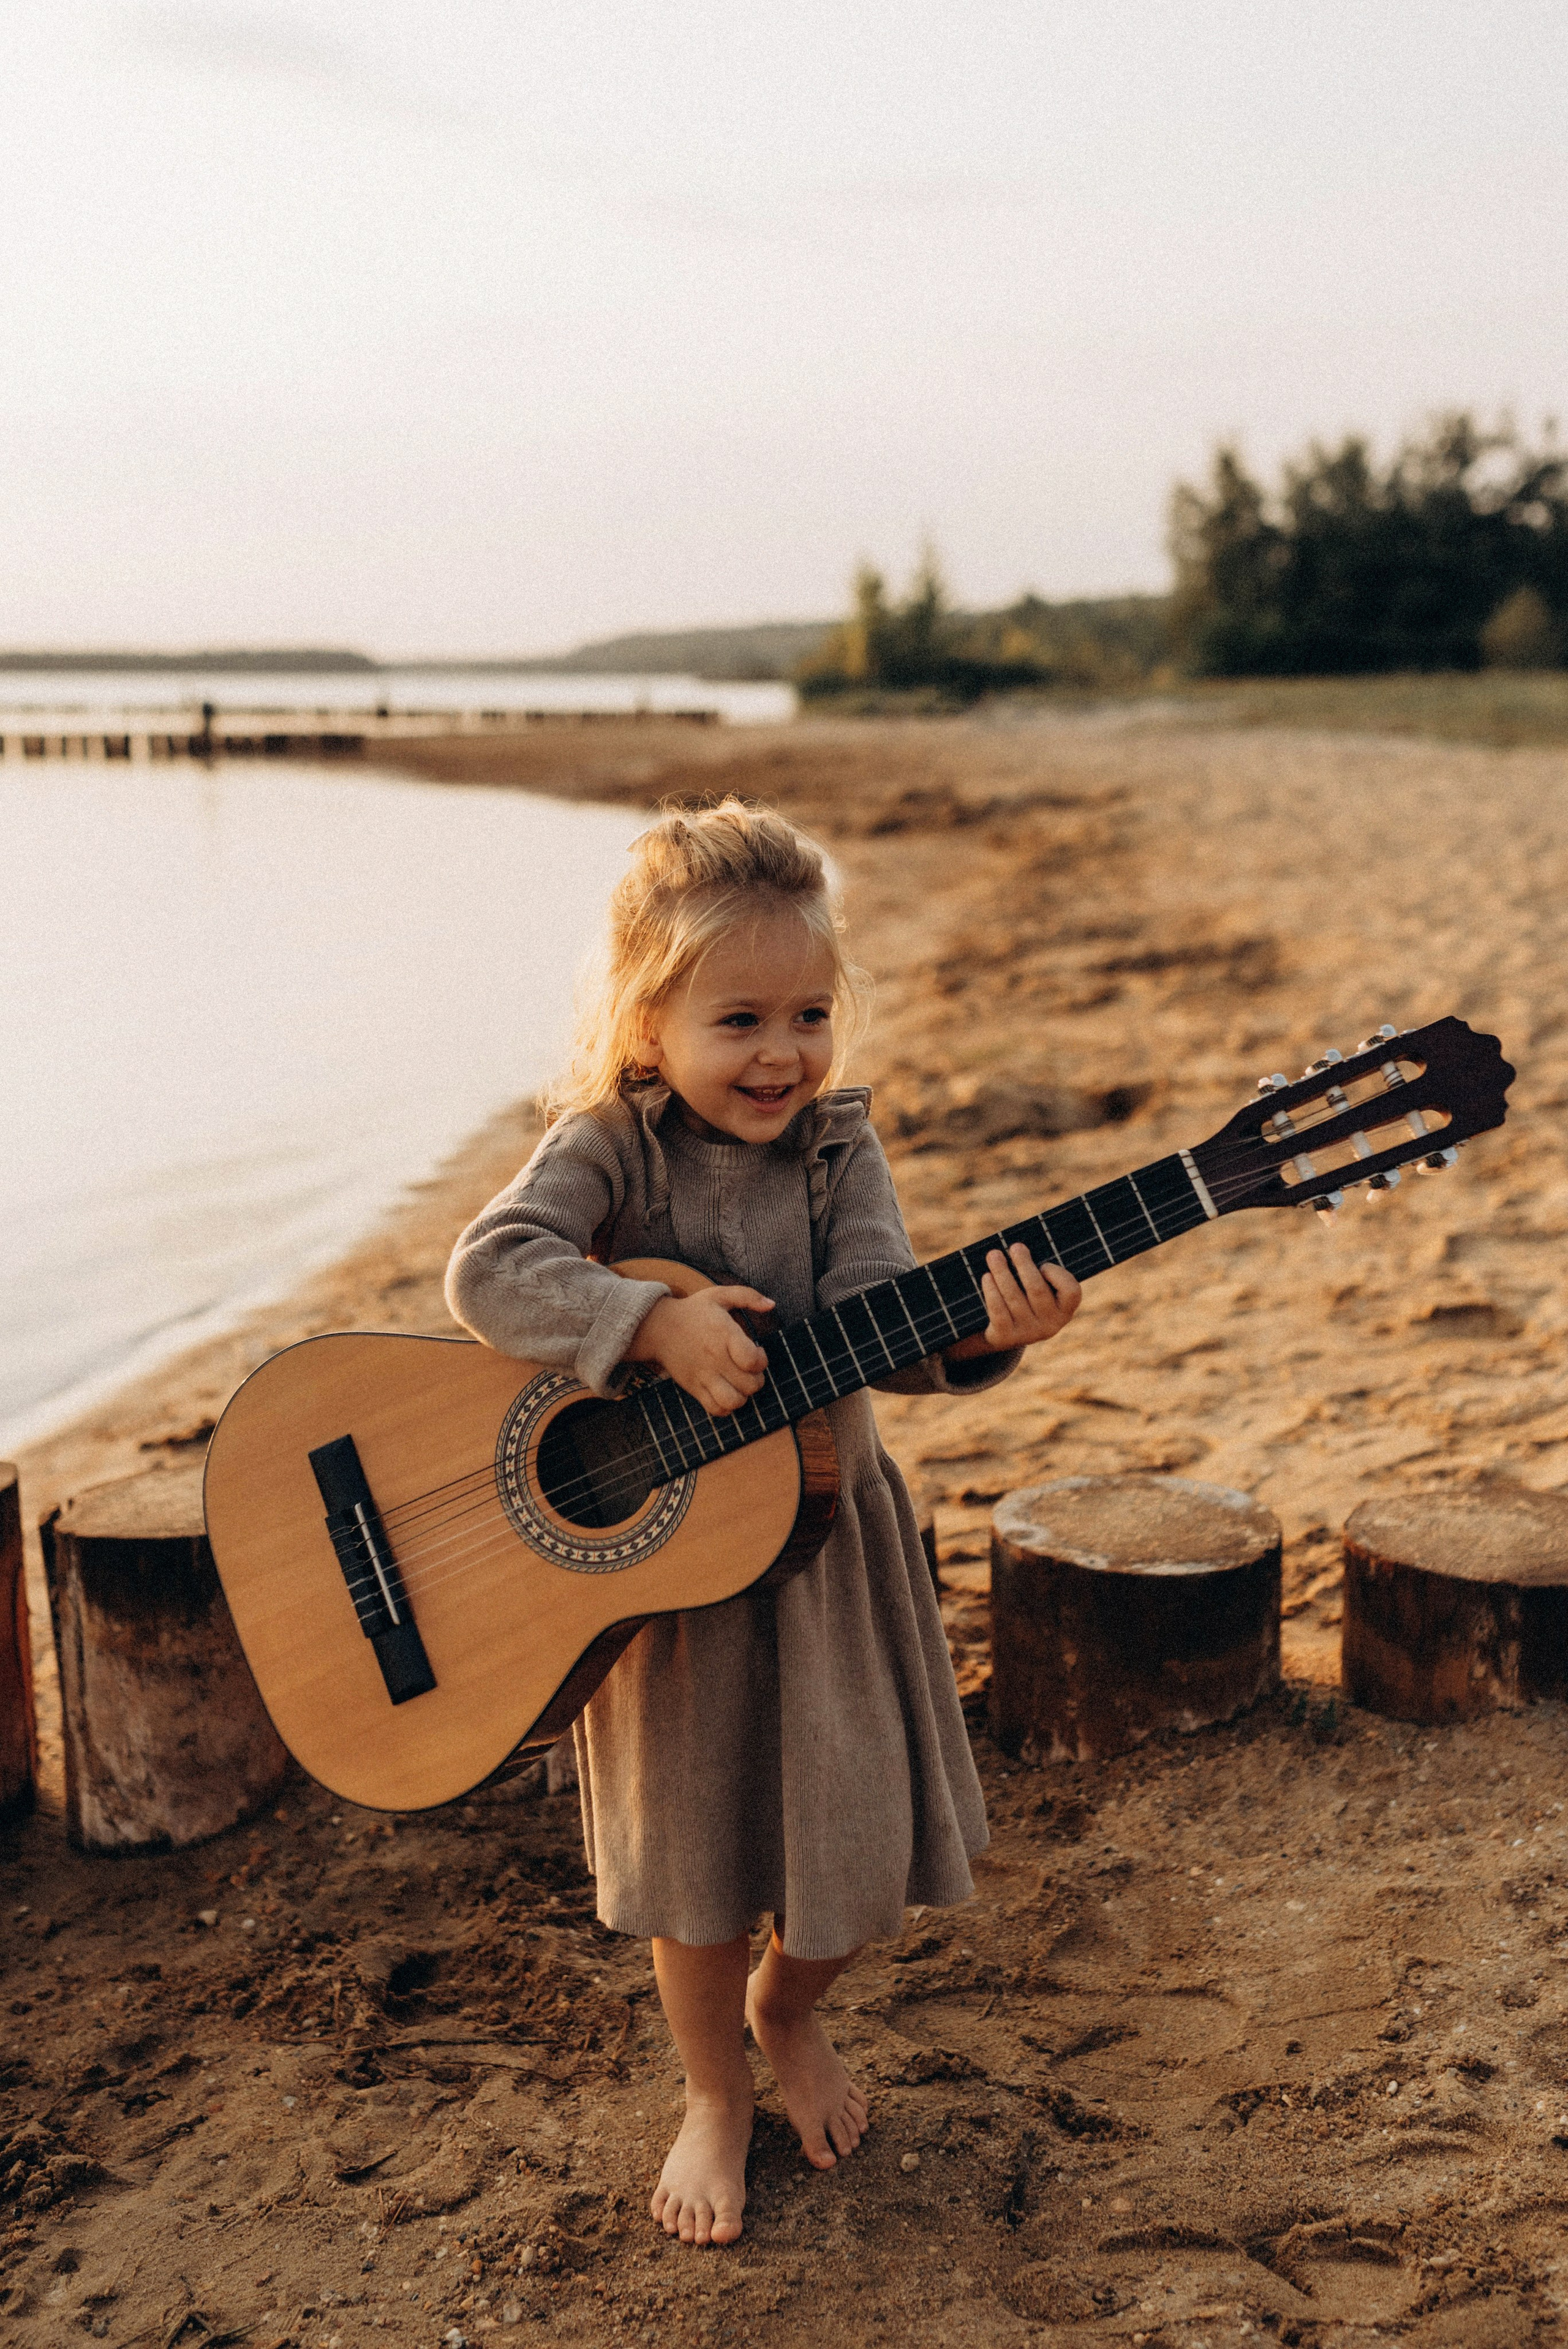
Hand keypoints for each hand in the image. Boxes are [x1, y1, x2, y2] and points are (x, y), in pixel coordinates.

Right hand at [627, 1286, 774, 1414]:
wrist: (658, 1327)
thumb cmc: (693, 1311)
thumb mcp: (719, 1295)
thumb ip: (748, 1296)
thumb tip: (771, 1304)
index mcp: (724, 1335)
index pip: (753, 1361)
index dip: (762, 1360)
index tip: (756, 1351)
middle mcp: (715, 1358)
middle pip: (750, 1384)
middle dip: (757, 1378)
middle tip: (749, 1369)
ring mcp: (704, 1376)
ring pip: (734, 1401)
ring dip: (744, 1395)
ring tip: (739, 1383)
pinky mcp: (694, 1388)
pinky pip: (716, 1409)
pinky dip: (727, 1406)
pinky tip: (727, 1391)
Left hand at [947, 1244, 1080, 1359]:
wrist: (1004, 1333)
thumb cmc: (1026, 1298)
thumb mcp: (1040, 1289)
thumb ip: (1040, 1272)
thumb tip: (1023, 1247)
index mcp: (1064, 1310)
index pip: (1071, 1291)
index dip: (1058, 1275)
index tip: (1043, 1264)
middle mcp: (1050, 1325)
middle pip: (1037, 1290)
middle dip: (1024, 1265)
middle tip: (1015, 1247)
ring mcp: (1028, 1333)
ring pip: (1014, 1297)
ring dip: (1002, 1273)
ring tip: (994, 1255)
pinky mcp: (1006, 1337)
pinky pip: (998, 1310)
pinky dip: (991, 1291)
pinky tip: (987, 1277)